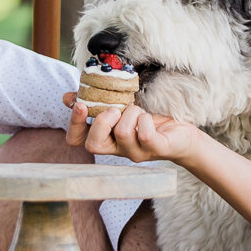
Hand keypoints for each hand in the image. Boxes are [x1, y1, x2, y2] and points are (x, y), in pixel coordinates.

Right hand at [61, 93, 201, 162]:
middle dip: (101, 121)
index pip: (76, 140)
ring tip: (139, 111)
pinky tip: (150, 118)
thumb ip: (98, 104)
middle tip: (115, 110)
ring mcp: (135, 153)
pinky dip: (145, 119)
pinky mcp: (155, 150)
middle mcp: (117, 150)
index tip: (80, 104)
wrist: (181, 134)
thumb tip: (68, 98)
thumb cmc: (149, 121)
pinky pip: (144, 134)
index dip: (73, 124)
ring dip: (130, 113)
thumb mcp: (121, 109)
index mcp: (106, 138)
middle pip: (93, 145)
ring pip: (121, 133)